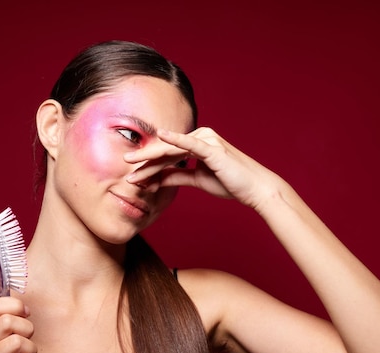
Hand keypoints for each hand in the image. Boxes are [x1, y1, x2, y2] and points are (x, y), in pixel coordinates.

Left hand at [124, 127, 282, 209]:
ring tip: (132, 163)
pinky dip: (175, 139)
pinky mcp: (213, 148)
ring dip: (152, 157)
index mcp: (197, 143)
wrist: (255, 189)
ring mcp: (207, 140)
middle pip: (167, 149)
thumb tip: (157, 179)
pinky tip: (161, 136)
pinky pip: (190, 143)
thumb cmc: (230, 183)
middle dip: (144, 157)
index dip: (148, 163)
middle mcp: (201, 137)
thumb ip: (178, 176)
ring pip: (173, 148)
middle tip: (124, 161)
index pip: (168, 153)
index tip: (132, 172)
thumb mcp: (198, 180)